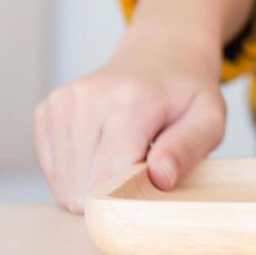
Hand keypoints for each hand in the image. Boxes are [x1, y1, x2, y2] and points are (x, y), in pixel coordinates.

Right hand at [33, 25, 225, 212]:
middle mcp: (88, 97)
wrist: (161, 56)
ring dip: (93, 183)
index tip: (150, 186)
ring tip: (124, 155)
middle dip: (111, 193)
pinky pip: (52, 170)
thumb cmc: (185, 94)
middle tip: (141, 167)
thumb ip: (187, 149)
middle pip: (81, 186)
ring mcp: (62, 102)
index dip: (128, 198)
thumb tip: (159, 178)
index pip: (108, 178)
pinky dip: (77, 172)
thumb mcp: (208, 119)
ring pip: (64, 183)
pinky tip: (103, 150)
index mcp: (130, 100)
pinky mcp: (47, 111)